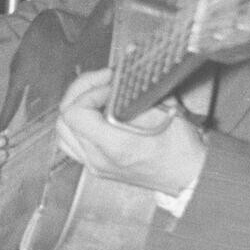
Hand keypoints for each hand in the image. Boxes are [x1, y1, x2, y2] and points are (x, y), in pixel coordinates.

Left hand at [53, 67, 204, 196]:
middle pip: (64, 120)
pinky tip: (91, 115)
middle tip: (100, 83)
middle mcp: (100, 158)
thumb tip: (121, 74)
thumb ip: (135, 92)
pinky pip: (70, 144)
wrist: (186, 175)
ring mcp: (95, 165)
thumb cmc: (181, 151)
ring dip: (75, 108)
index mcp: (116, 146)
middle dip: (80, 93)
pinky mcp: (95, 166)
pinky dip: (75, 126)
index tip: (108, 87)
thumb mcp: (163, 112)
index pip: (76, 114)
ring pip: (63, 132)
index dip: (89, 92)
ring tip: (94, 95)